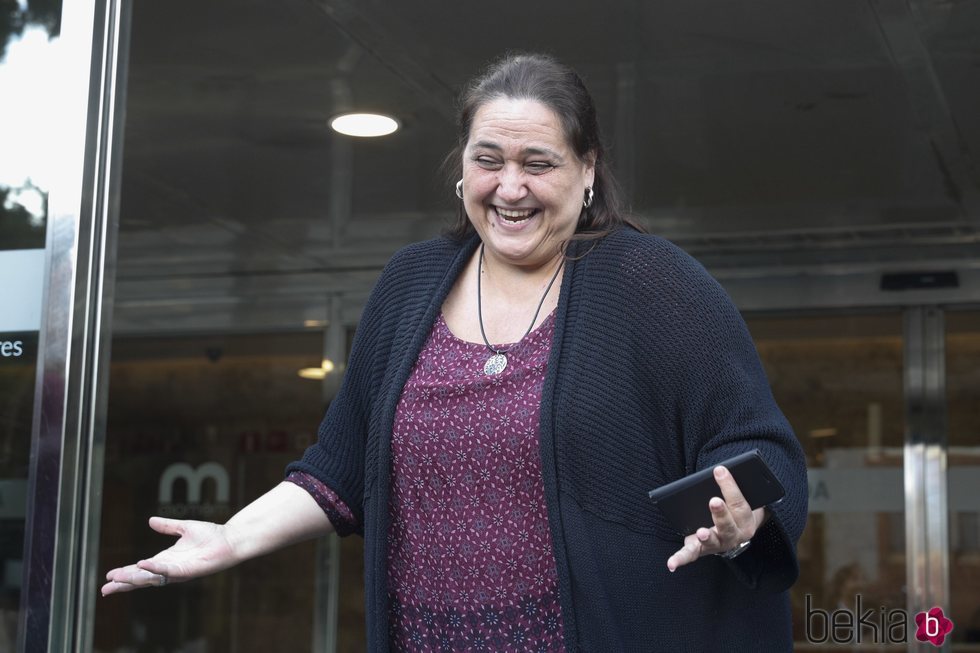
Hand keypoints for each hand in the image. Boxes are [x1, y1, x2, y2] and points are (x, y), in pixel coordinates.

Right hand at [101, 517, 236, 595]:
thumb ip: (167, 526)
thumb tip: (150, 520)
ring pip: (152, 577)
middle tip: (105, 588)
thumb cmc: (211, 535)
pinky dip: (154, 568)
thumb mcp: (184, 528)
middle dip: (124, 583)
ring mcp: (179, 571)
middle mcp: (170, 568)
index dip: (125, 573)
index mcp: (167, 559)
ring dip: (134, 577)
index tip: (109, 576)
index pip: (141, 569)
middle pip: (143, 578)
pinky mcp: (189, 570)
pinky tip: (142, 564)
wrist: (229, 539)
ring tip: (117, 578)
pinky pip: (168, 570)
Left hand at [666, 465, 766, 571]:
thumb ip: (732, 490)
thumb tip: (720, 469)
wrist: (736, 532)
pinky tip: (671, 564)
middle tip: (714, 501)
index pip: (740, 504)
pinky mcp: (701, 549)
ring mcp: (717, 544)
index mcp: (746, 521)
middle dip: (721, 513)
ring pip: (712, 542)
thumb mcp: (740, 500)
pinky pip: (691, 555)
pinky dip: (681, 559)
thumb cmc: (735, 509)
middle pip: (728, 526)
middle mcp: (733, 536)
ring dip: (706, 537)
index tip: (719, 470)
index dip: (730, 487)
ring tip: (701, 532)